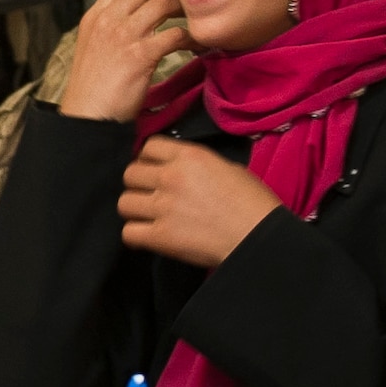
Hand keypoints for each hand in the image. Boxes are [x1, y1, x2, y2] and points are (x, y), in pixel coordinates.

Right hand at [59, 0, 188, 123]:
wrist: (87, 115)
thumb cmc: (92, 86)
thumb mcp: (92, 45)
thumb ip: (110, 26)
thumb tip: (135, 15)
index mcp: (95, 15)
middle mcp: (108, 20)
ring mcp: (123, 36)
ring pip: (162, 3)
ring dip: (184, 6)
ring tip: (196, 15)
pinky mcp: (140, 55)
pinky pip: (175, 35)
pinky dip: (191, 37)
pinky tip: (197, 44)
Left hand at [118, 137, 281, 268]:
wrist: (261, 239)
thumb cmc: (254, 204)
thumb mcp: (229, 168)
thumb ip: (198, 165)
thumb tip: (182, 170)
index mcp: (190, 157)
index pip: (148, 147)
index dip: (148, 159)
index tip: (153, 170)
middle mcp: (171, 177)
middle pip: (130, 174)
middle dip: (138, 185)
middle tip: (151, 196)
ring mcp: (163, 207)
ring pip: (124, 203)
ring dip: (135, 211)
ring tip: (148, 218)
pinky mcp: (162, 237)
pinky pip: (128, 233)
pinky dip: (136, 236)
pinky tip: (148, 237)